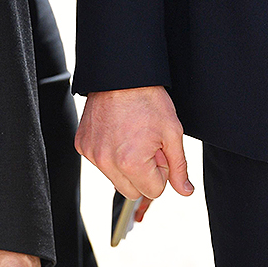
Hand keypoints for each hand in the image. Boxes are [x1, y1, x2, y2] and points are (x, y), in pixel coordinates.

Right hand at [75, 86, 192, 202]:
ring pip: (115, 179)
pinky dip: (111, 154)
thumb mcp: (172, 132)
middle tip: (148, 146)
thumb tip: (185, 191)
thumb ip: (179, 166)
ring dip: (127, 166)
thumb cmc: (148, 99)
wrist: (121, 75)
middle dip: (144, 175)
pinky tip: (118, 133)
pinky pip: (100, 163)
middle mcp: (106, 163)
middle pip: (132, 192)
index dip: (161, 172)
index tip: (160, 151)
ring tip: (133, 137)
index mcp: (131, 163)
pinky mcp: (82, 145)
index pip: (153, 191)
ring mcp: (91, 154)